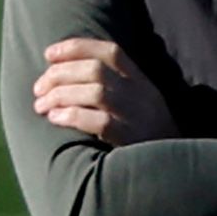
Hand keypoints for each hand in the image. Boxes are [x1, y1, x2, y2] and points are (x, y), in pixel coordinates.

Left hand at [33, 38, 177, 145]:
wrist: (178, 167)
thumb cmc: (150, 136)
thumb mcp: (141, 103)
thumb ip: (116, 87)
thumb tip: (68, 76)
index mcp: (142, 81)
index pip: (109, 51)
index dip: (76, 47)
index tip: (49, 54)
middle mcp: (141, 94)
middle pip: (96, 70)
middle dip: (60, 74)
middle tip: (38, 88)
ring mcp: (138, 116)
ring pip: (97, 91)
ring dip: (61, 95)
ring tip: (41, 105)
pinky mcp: (133, 139)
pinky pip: (101, 122)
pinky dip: (73, 116)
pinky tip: (55, 119)